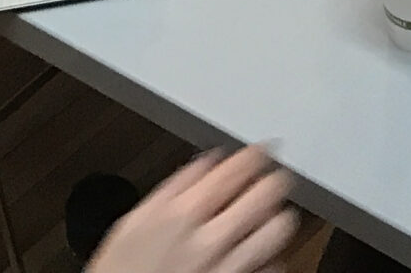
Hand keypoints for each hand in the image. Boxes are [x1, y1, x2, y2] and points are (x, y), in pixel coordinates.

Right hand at [88, 147, 297, 272]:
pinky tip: (258, 254)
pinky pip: (273, 267)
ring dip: (276, 217)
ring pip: (278, 228)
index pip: (239, 167)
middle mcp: (209, 240)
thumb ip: (172, 187)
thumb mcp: (131, 224)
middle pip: (268, 191)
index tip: (263, 149)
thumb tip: (204, 163)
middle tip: (272, 177)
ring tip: (269, 215)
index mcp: (181, 214)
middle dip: (274, 179)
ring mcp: (227, 267)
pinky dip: (270, 258)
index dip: (258, 152)